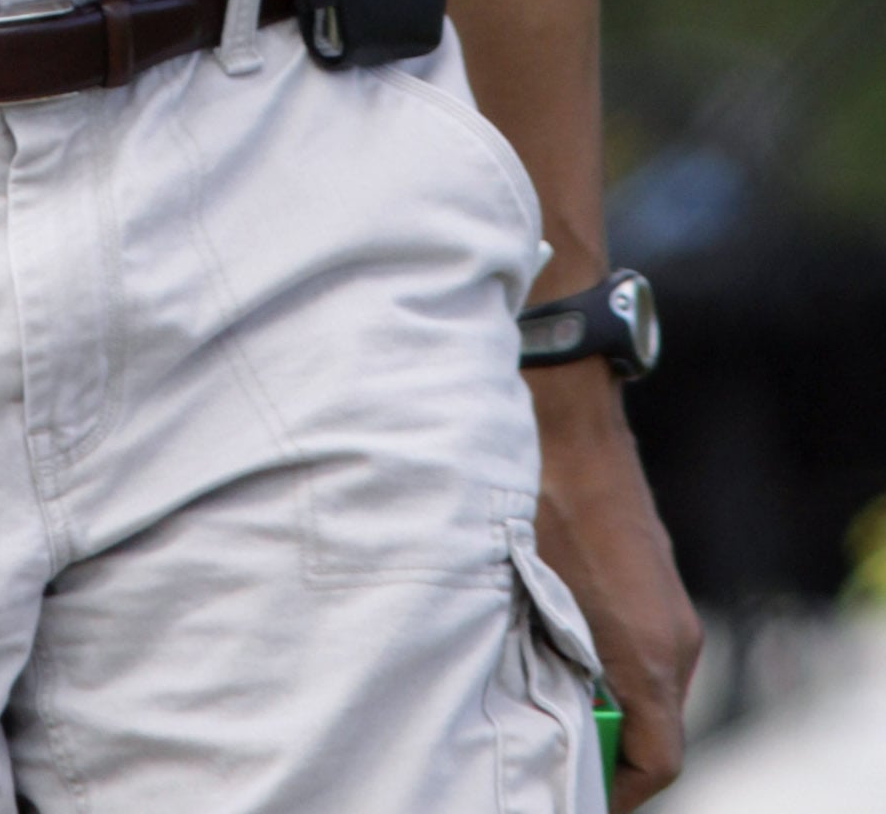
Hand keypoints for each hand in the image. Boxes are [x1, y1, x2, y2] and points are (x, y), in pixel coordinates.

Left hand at [531, 364, 702, 807]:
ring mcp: (673, 606)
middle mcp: (676, 636)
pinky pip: (649, 649)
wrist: (571, 425)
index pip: (660, 761)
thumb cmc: (541, 508)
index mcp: (651, 654)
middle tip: (552, 751)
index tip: (578, 792)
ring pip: (653, 689)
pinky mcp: (660, 581)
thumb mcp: (527, 602)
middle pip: (658, 731)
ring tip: (550, 698)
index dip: (619, 791)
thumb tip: (526, 717)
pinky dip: (615, 665)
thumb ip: (538, 669)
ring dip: (610, 703)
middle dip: (609, 750)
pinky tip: (561, 644)